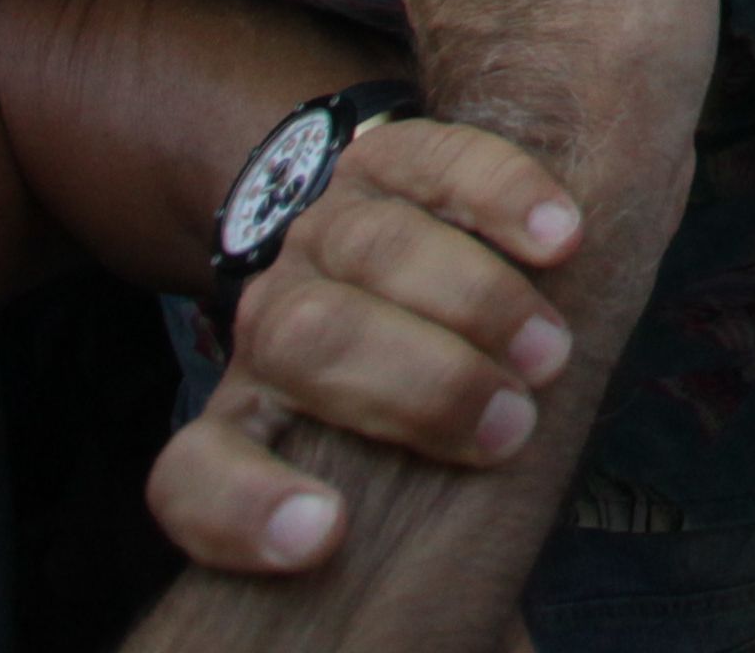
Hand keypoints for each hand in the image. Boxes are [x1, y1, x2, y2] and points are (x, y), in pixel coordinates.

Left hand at [143, 116, 597, 573]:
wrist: (421, 248)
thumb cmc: (419, 419)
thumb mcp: (395, 505)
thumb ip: (414, 566)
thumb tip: (502, 651)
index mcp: (251, 424)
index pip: (194, 478)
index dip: (242, 510)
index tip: (326, 536)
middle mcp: (273, 321)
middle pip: (306, 340)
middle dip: (413, 386)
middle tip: (507, 428)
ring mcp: (328, 227)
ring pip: (373, 250)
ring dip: (470, 303)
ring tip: (550, 353)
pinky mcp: (392, 152)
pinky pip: (439, 161)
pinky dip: (502, 196)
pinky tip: (560, 238)